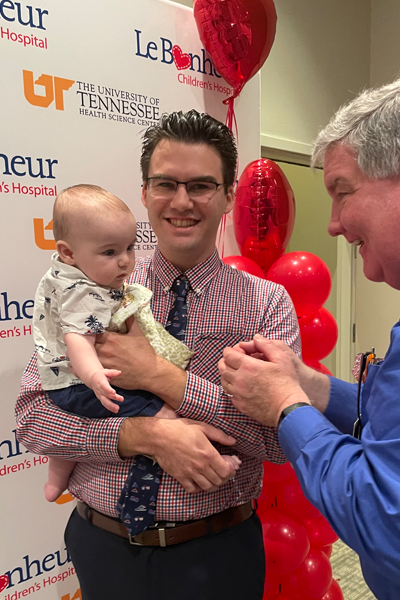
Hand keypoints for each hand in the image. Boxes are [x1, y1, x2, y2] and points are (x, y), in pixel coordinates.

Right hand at [91, 369, 123, 413]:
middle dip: (113, 398)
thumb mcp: (106, 371)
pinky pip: (105, 404)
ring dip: (111, 406)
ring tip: (117, 409)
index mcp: (100, 382)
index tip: (114, 392)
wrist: (92, 379)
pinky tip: (115, 410)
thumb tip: (119, 372)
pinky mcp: (101, 398)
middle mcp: (100, 390)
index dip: (108, 389)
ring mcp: (100, 395)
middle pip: (106, 394)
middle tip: (122, 399)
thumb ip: (113, 372)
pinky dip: (110, 408)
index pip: (104, 386)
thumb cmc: (101, 375)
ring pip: (104, 401)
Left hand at [95, 320, 155, 388]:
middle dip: (90, 341)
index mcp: (112, 339)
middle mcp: (104, 350)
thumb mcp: (139, 333)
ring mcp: (103, 363)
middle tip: (91, 340)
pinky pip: (92, 367)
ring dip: (90, 352)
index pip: (94, 331)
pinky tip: (93, 362)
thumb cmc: (145, 352)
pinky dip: (91, 364)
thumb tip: (127, 309)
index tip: (95, 330)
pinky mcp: (104, 374)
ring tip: (91, 351)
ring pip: (89, 356)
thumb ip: (130, 320)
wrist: (150, 373)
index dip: (94, 331)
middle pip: (89, 343)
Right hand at [119, 418, 237, 492]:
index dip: (232, 470)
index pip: (226, 471)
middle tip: (224, 470)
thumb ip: (219, 435)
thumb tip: (233, 441)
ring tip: (214, 477)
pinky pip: (192, 489)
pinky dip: (198, 488)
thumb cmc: (180, 429)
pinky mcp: (180, 477)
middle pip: (219, 480)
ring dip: (214, 484)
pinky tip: (199, 481)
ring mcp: (190, 473)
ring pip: (208, 487)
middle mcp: (201, 466)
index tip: (231, 464)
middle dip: (225, 477)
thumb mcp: (201, 427)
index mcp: (208, 453)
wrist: (159, 437)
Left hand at [218, 335, 309, 426]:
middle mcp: (239, 380)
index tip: (236, 351)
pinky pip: (229, 395)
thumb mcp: (281, 358)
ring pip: (224, 381)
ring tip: (234, 373)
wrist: (288, 408)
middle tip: (232, 360)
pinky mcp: (241, 405)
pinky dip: (231, 389)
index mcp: (248, 366)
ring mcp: (238, 394)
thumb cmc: (287, 382)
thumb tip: (256, 337)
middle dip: (225, 361)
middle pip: (222, 367)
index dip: (230, 351)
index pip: (228, 355)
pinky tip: (239, 387)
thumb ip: (266, 345)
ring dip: (226, 375)